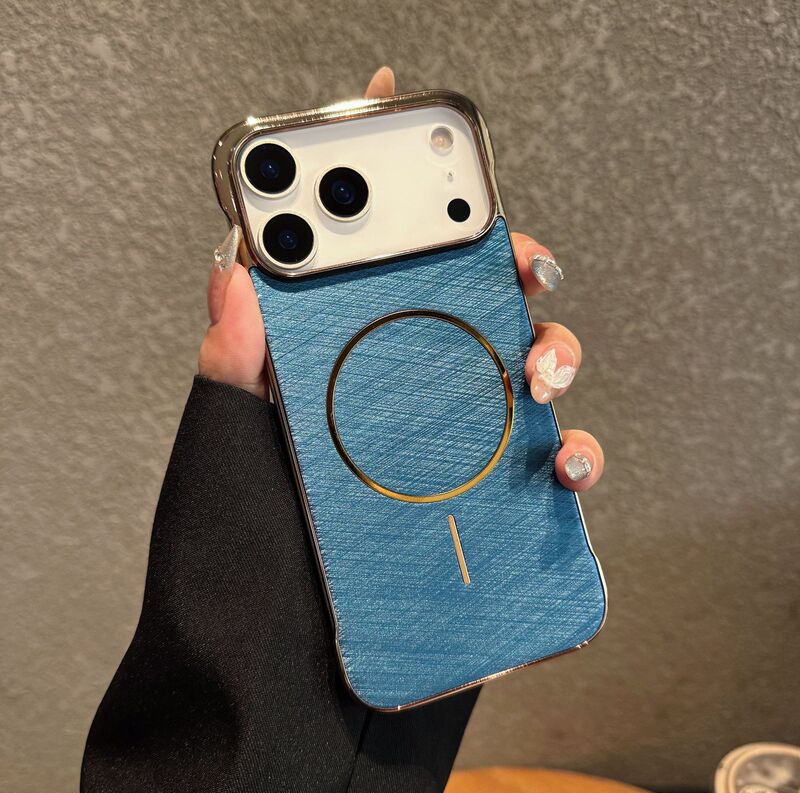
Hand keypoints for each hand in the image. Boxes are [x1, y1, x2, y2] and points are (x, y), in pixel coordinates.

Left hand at [199, 66, 603, 490]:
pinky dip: (577, 456)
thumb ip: (233, 362)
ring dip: (556, 351)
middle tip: (520, 264)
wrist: (283, 632)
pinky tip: (560, 463)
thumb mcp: (236, 437)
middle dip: (511, 264)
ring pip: (530, 366)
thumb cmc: (257, 531)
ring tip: (540, 373)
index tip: (420, 138)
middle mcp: (412, 385)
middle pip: (478, 298)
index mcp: (350, 356)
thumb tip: (235, 273)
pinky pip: (552, 463)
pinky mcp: (493, 495)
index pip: (387, 263)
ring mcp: (459, 435)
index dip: (406, 196)